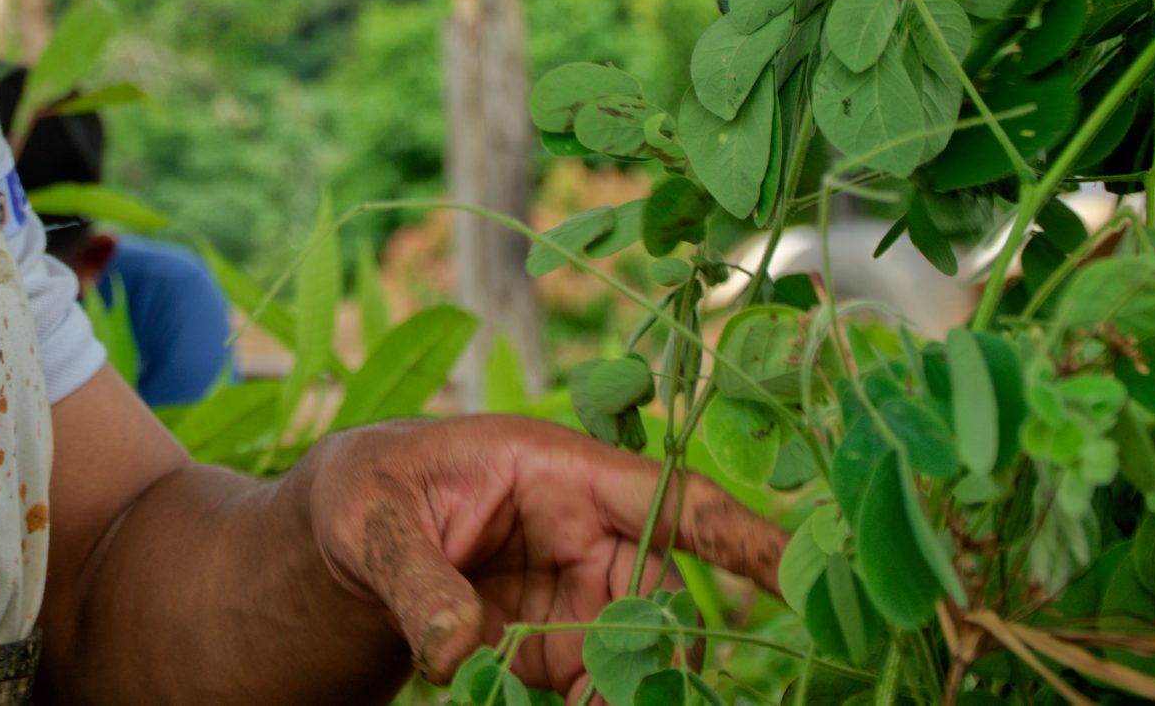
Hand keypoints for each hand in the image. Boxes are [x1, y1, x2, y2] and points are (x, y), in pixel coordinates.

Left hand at [303, 416, 784, 697]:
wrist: (343, 539)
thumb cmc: (364, 494)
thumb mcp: (371, 519)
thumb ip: (415, 578)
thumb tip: (454, 650)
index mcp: (560, 472)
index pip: (675, 498)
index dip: (747, 535)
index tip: (811, 574)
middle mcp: (588, 534)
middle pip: (662, 602)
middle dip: (653, 664)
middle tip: (598, 700)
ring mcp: (579, 598)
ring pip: (636, 660)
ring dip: (618, 694)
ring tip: (561, 702)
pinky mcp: (557, 652)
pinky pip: (595, 692)